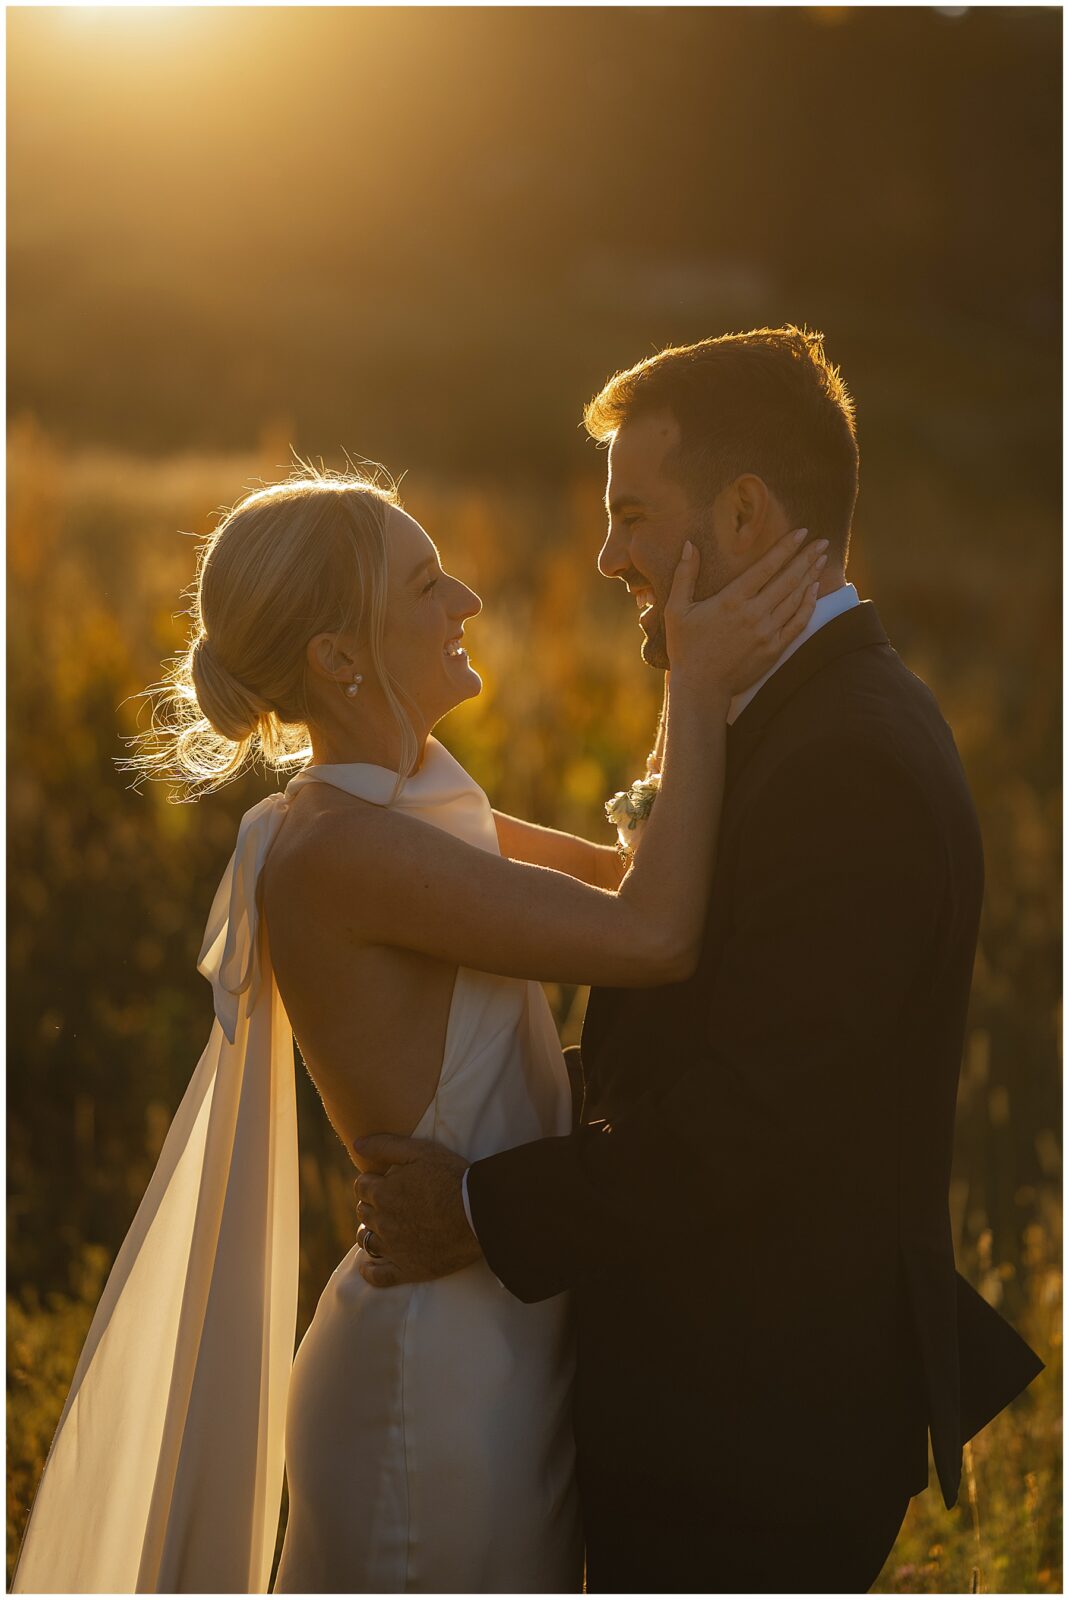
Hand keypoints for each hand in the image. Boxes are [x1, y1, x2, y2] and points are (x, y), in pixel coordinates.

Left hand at [351, 1134, 481, 1287]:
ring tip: (383, 1228)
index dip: (372, 1182)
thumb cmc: (452, 1178)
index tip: (385, 1182)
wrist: (479, 1213)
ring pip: (366, 1241)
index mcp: (383, 1193)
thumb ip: (385, 1145)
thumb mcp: (420, 1151)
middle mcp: (383, 1222)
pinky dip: (370, 1271)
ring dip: (370, 1232)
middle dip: (372, 1205)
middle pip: (363, 1212)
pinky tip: (370, 1266)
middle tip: (389, 1202)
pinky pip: (378, 1276)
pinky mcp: (408, 1269)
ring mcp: (393, 1248)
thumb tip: (356, 1143)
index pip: (361, 1186)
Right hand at [665, 528, 827, 695]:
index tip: (801, 532)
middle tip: (821, 542)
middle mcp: (754, 614)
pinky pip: (798, 623)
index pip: (766, 566)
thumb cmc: (686, 647)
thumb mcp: (675, 609)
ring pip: (795, 598)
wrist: (701, 687)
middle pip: (787, 579)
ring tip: (821, 559)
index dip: (786, 547)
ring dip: (810, 577)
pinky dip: (808, 605)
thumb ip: (684, 575)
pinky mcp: (774, 649)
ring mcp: (767, 632)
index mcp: (731, 600)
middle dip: (806, 558)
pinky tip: (814, 591)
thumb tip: (689, 545)